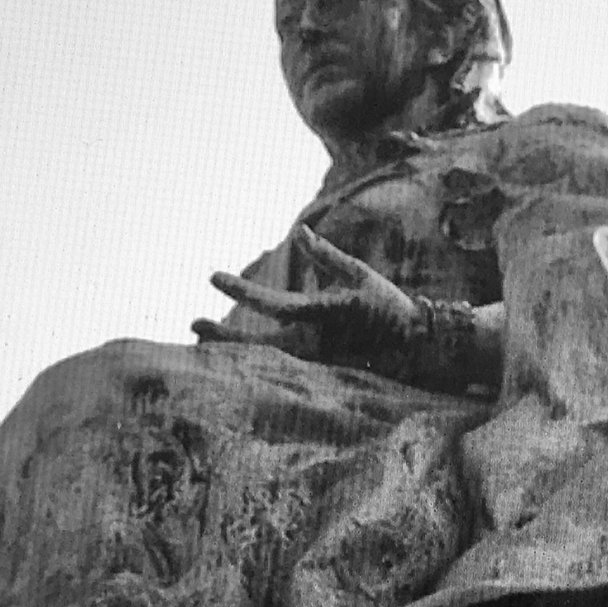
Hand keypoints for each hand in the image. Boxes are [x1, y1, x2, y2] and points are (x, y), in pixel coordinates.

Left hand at [192, 227, 422, 367]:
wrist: (414, 349)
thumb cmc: (387, 306)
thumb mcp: (358, 275)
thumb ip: (325, 256)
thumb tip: (300, 233)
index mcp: (323, 314)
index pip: (273, 303)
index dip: (241, 291)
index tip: (212, 276)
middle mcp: (313, 342)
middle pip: (257, 344)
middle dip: (223, 336)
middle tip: (193, 325)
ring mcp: (313, 363)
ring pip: (263, 359)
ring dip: (232, 351)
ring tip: (201, 342)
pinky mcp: (316, 373)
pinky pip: (277, 368)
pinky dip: (252, 361)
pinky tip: (230, 356)